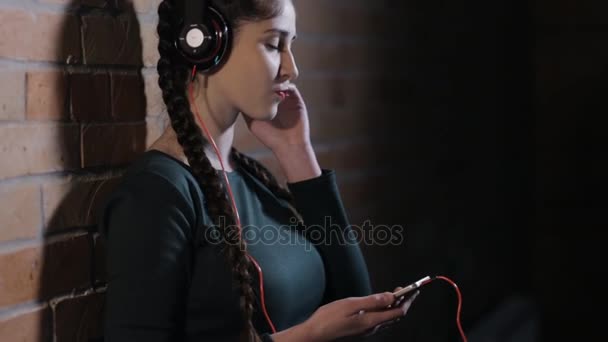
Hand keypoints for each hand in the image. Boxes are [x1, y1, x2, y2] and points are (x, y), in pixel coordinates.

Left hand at [243, 84, 310, 153]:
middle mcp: (274, 99)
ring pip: (280, 81)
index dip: (253, 81)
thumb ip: (246, 110)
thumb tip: (236, 95)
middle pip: (269, 80)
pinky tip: (280, 90)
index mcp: (263, 102)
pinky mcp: (296, 99)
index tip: (249, 81)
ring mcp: (285, 98)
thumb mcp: (252, 123)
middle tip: (259, 78)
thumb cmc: (269, 137)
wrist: (290, 145)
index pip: (258, 86)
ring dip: (276, 80)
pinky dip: (286, 85)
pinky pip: (291, 87)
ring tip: (270, 85)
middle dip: (265, 77)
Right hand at [301, 290, 418, 341]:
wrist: (316, 334)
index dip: (408, 300)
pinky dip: (385, 310)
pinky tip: (381, 304)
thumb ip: (373, 301)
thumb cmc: (329, 319)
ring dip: (395, 306)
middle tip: (408, 290)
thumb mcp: (351, 304)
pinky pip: (379, 320)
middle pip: (395, 315)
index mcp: (372, 321)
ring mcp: (366, 330)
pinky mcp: (361, 329)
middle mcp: (372, 328)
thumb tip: (391, 297)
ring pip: (388, 318)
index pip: (398, 311)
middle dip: (404, 302)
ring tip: (397, 294)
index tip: (413, 289)